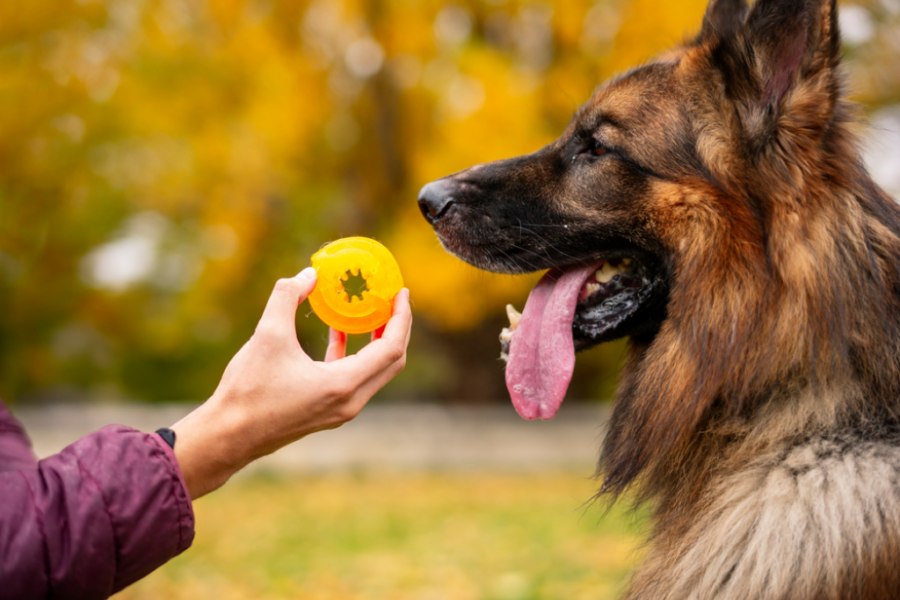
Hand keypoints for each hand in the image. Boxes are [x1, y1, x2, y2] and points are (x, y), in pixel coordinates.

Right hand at [169, 267, 411, 498]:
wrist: (228, 436)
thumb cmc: (248, 389)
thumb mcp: (267, 335)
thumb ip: (287, 296)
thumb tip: (308, 273)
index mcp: (344, 384)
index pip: (392, 348)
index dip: (401, 317)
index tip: (400, 292)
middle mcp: (350, 401)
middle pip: (392, 362)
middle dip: (397, 328)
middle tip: (393, 300)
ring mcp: (341, 410)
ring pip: (376, 372)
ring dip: (377, 341)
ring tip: (372, 312)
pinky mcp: (328, 412)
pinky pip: (355, 378)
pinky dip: (354, 354)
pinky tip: (338, 332)